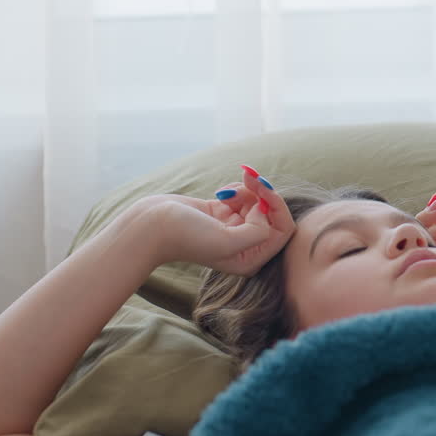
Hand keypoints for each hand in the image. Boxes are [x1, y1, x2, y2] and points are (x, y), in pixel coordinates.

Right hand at [136, 165, 294, 275]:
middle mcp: (245, 246)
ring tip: (224, 193)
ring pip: (258, 201)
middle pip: (273, 214)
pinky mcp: (223, 213)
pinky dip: (236, 188)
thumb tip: (264, 212)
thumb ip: (256, 233)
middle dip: (263, 192)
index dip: (276, 207)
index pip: (283, 230)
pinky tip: (219, 193)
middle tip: (248, 177)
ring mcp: (234, 229)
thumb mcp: (227, 241)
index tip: (259, 191)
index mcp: (251, 259)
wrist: (151, 225)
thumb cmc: (187, 237)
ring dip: (246, 190)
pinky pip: (243, 196)